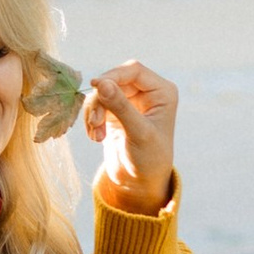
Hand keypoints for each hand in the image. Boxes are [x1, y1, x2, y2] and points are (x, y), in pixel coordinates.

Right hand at [84, 62, 178, 214]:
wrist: (140, 183)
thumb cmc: (149, 159)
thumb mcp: (138, 132)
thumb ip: (120, 106)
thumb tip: (101, 83)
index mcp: (162, 92)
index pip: (133, 70)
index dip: (113, 75)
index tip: (94, 86)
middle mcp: (147, 93)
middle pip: (114, 80)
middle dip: (101, 99)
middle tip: (95, 122)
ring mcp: (130, 102)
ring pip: (102, 92)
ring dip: (94, 111)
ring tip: (96, 134)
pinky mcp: (115, 112)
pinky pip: (97, 105)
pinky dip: (92, 119)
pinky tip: (95, 137)